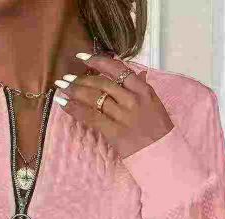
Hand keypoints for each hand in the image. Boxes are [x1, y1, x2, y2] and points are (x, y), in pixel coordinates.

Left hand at [53, 54, 173, 159]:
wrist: (163, 154)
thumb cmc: (159, 131)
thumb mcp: (154, 104)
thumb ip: (142, 88)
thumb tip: (137, 74)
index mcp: (143, 90)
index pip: (118, 69)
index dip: (98, 61)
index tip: (82, 57)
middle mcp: (133, 100)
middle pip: (102, 83)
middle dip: (81, 79)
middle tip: (66, 77)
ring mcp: (123, 116)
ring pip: (94, 98)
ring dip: (74, 91)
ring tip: (61, 87)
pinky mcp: (115, 132)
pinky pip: (91, 117)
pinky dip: (75, 109)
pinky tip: (63, 104)